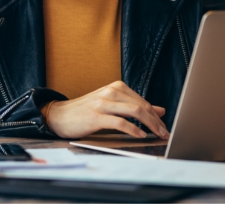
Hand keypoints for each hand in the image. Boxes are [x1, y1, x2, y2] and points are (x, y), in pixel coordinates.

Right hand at [45, 81, 168, 139]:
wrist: (59, 115)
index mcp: (117, 87)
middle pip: (142, 106)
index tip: (164, 127)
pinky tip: (140, 135)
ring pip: (135, 112)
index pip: (143, 102)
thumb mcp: (113, 105)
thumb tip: (160, 110)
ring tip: (157, 134)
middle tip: (165, 133)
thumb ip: (135, 106)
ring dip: (150, 125)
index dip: (156, 116)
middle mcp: (112, 92)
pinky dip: (133, 129)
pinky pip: (120, 122)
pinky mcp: (96, 116)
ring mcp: (104, 103)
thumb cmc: (87, 111)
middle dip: (156, 121)